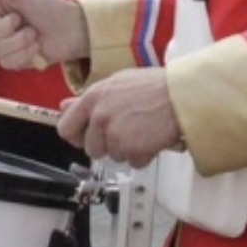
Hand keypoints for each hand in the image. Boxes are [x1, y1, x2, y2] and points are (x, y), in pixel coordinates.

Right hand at [0, 0, 89, 70]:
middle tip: (20, 18)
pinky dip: (24, 53)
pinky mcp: (11, 61)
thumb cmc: (47, 4)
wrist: (70, 27)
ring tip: (32, 32)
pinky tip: (35, 45)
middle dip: (2, 27)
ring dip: (17, 40)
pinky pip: (6, 62)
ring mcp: (0, 45)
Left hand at [59, 69, 181, 164]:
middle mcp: (100, 116)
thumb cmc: (154, 87)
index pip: (66, 128)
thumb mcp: (116, 84)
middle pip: (91, 149)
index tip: (86, 137)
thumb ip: (89, 99)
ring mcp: (115, 135)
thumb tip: (65, 106)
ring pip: (113, 156)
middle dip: (106, 145)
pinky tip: (151, 139)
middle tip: (125, 132)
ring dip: (127, 150)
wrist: (181, 96)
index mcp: (93, 97)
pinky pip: (132, 162)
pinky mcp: (132, 150)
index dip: (77, 136)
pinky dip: (143, 156)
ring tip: (142, 130)